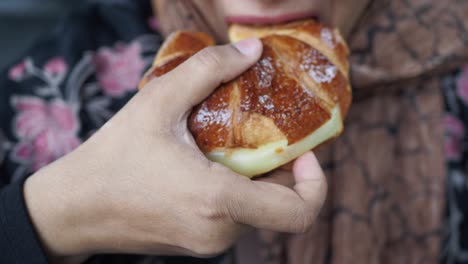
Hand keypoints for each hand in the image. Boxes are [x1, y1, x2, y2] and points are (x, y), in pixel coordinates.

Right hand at [23, 38, 326, 259]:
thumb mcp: (157, 102)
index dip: (314, 183)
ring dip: (256, 178)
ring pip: (257, 211)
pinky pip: (234, 218)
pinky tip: (209, 165)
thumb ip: (207, 70)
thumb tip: (251, 51)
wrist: (73, 209)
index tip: (302, 152)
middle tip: (263, 135)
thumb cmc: (112, 157)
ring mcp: (209, 244)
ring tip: (228, 146)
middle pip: (279, 206)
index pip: (298, 213)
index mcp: (217, 202)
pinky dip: (236, 191)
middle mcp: (220, 233)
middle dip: (281, 170)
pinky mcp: (198, 245)